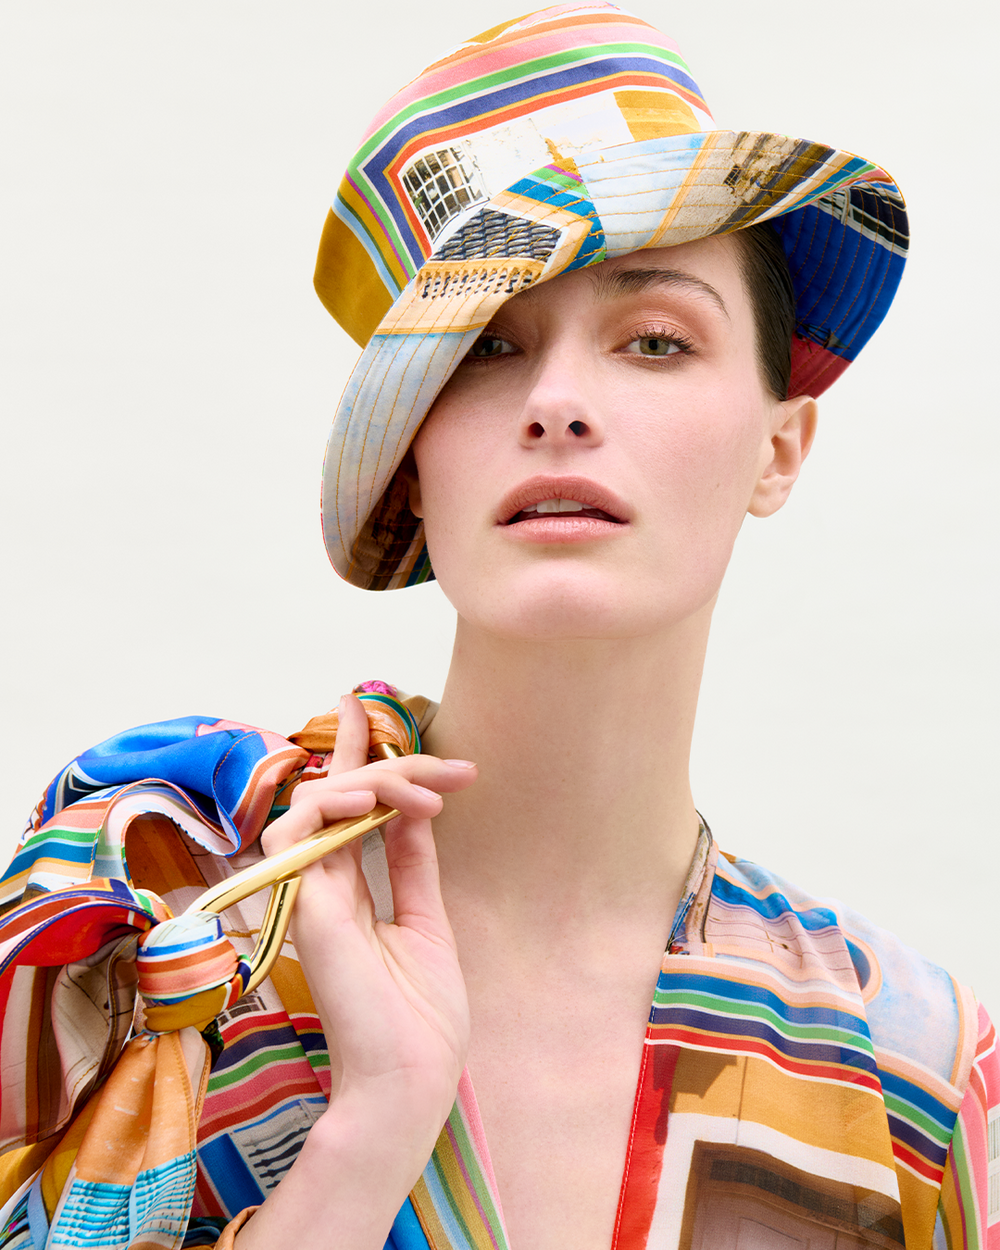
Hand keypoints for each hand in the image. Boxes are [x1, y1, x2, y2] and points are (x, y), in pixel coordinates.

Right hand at [261, 694, 475, 1132]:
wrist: (412, 1076)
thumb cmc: (420, 1014)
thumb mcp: (425, 920)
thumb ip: (411, 863)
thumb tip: (416, 810)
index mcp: (349, 890)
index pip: (345, 807)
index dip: (354, 755)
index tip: (371, 709)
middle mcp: (322, 883)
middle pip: (338, 795)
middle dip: (391, 764)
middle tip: (452, 770)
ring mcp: (308, 891)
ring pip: (320, 801)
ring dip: (375, 781)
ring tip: (424, 791)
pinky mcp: (302, 903)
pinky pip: (300, 830)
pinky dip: (335, 803)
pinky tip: (378, 802)